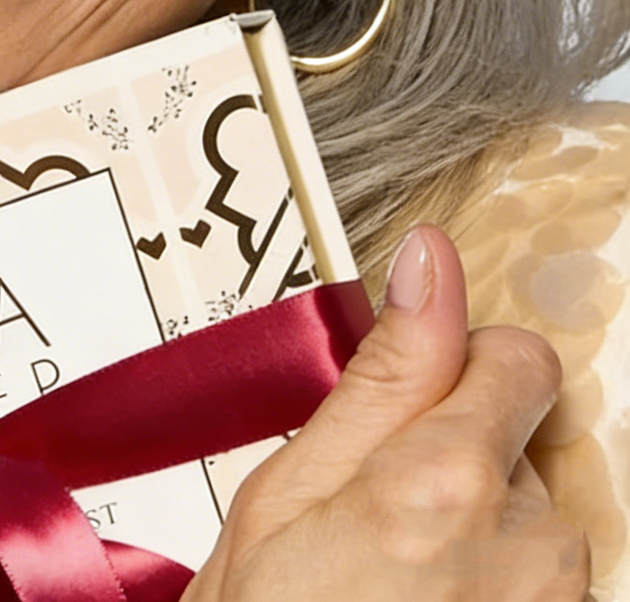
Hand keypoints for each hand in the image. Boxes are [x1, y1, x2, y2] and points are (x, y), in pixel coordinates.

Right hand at [183, 225, 589, 600]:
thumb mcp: (287, 494)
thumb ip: (379, 376)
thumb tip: (431, 260)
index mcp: (447, 482)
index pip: (519, 356)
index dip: (458, 365)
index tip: (410, 399)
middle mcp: (535, 549)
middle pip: (530, 443)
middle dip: (461, 456)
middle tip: (373, 518)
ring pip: (538, 521)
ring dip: (481, 532)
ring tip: (393, 584)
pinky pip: (542, 585)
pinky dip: (494, 590)